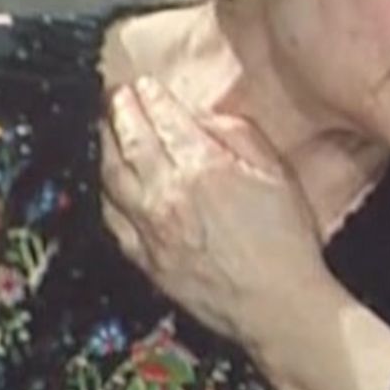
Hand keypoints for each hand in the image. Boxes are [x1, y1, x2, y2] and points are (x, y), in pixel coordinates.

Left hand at [100, 76, 327, 345]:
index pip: (165, 120)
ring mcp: (152, 229)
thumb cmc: (286, 241)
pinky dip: (105, 195)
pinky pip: (112, 220)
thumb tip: (209, 120)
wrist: (277, 305)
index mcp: (203, 167)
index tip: (144, 84)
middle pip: (131, 142)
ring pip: (112, 178)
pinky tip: (107, 186)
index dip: (152, 98)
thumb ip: (241, 137)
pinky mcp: (146, 260)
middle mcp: (168, 193)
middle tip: (114, 95)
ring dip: (105, 146)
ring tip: (103, 129)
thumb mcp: (278, 174)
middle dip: (119, 112)